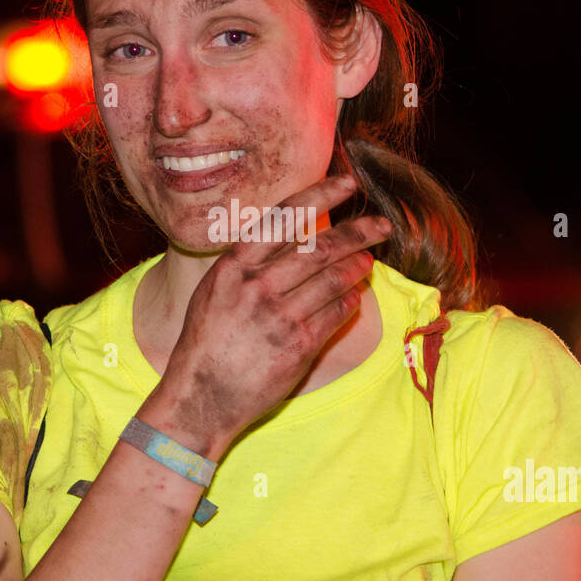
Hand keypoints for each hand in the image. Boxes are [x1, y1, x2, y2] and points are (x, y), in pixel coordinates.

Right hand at [139, 174, 390, 455]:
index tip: (347, 183)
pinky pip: (336, 312)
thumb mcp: (214, 292)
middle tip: (381, 225)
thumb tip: (293, 237)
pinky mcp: (298, 345)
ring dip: (357, 267)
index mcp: (233, 266)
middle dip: (358, 232)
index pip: (285, 218)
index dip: (321, 195)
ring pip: (334, 279)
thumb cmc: (206, 344)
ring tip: (368, 261)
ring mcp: (278, 316)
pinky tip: (353, 296)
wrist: (199, 397)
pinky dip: (349, 301)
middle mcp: (256, 286)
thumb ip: (248, 264)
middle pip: (320, 247)